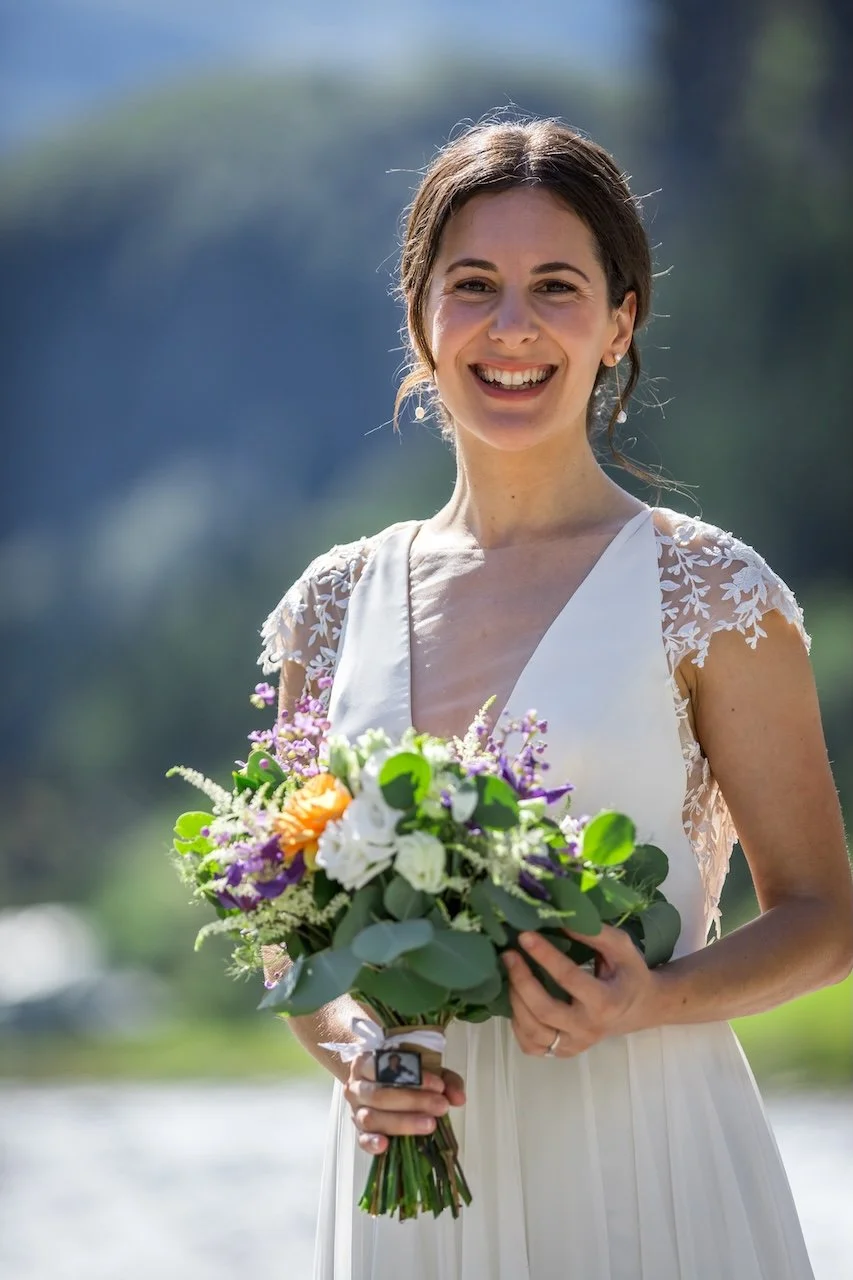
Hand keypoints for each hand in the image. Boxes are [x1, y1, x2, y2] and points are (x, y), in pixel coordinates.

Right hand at [344, 1053, 465, 1155]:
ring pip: (372, 1117)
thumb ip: (445, 1080)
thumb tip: (459, 1098)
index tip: (438, 1085)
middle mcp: (356, 1086)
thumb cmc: (403, 1074)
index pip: (385, 1067)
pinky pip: (362, 1139)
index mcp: (366, 1062)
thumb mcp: (425, 1069)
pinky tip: (386, 1145)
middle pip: (381, 1095)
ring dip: (402, 1122)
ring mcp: (356, 1110)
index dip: (413, 1077)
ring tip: (430, 1125)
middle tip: (441, 1106)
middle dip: (414, 1101)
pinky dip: (372, 1143)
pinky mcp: (359, 1132)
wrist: (376, 1081)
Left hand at [503, 925, 663, 1057]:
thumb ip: (592, 933)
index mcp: (606, 1001)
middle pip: (545, 1009)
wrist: (640, 1008)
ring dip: (515, 1000)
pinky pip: (532, 1046)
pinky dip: (517, 1025)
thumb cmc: (629, 973)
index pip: (568, 978)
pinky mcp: (565, 1052)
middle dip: (521, 980)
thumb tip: (556, 919)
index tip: (525, 936)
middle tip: (509, 955)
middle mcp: (589, 1028)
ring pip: (533, 1031)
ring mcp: (576, 1044)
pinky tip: (517, 1001)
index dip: (544, 955)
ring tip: (510, 974)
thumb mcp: (620, 947)